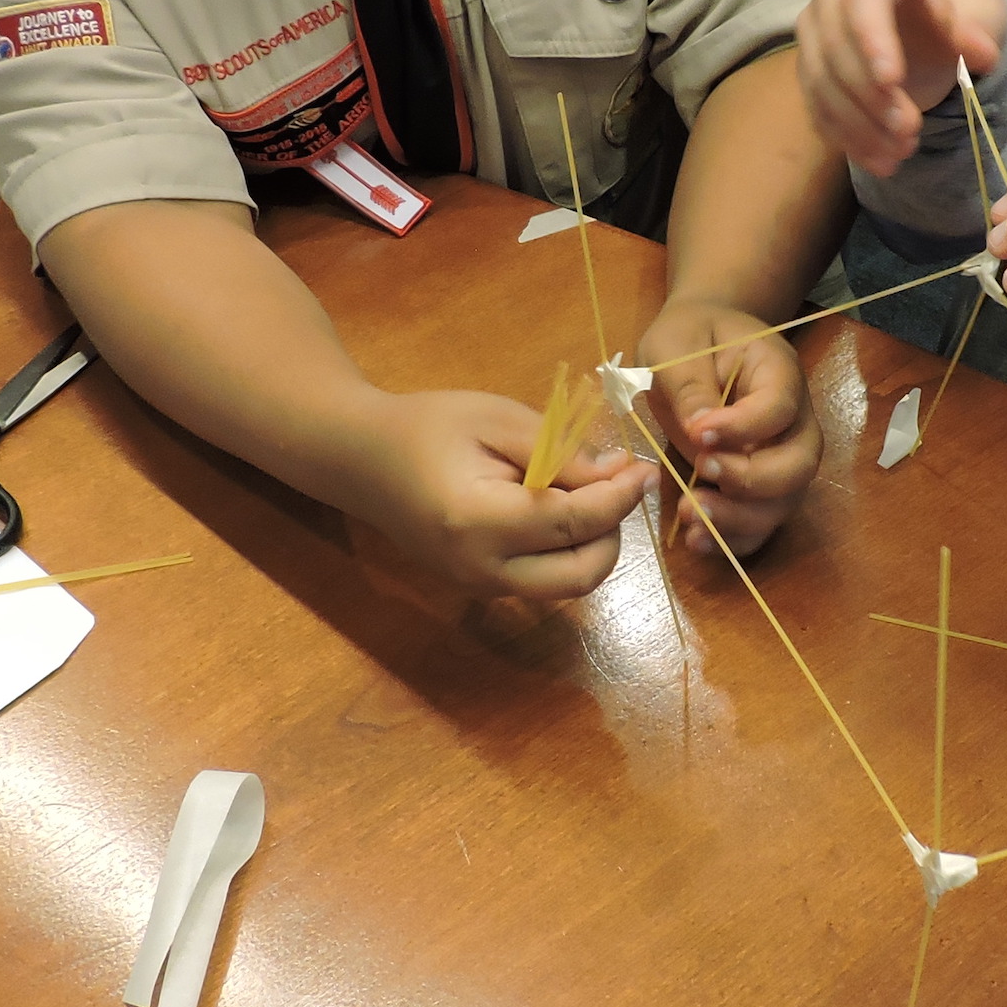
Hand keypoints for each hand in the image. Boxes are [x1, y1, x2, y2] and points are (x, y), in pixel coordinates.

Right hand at [356, 388, 653, 599]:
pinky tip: (560, 508)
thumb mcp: (498, 419)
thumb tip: (618, 478)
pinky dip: (567, 551)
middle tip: (614, 484)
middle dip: (613, 532)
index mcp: (480, 521)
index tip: (644, 468)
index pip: (575, 523)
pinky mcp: (479, 588)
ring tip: (586, 491)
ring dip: (593, 544)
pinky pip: (544, 580)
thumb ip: (560, 451)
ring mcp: (478, 587)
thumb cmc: (427, 425)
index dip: (620, 498)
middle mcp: (481, 569)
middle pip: (581, 575)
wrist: (362, 460)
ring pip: (567, 585)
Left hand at [632, 298, 822, 556]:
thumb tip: (700, 427)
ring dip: (740, 517)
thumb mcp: (677, 344)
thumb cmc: (691, 335)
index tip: (699, 433)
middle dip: (752, 479)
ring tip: (691, 515)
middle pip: (799, 464)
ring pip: (784, 501)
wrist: (700, 342)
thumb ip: (689, 382)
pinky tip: (697, 541)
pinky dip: (735, 539)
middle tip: (701, 471)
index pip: (780, 408)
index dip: (745, 427)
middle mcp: (794, 420)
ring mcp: (781, 457)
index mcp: (779, 372)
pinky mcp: (760, 487)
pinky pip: (761, 523)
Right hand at [795, 0, 1006, 177]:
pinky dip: (847, 137)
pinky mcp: (810, 66)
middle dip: (872, 96)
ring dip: (860, 125)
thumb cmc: (956, 8)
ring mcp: (814, 27)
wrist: (930, 20)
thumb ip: (976, 29)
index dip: (872, 39)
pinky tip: (880, 161)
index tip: (892, 81)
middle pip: (836, 45)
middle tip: (910, 131)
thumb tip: (983, 54)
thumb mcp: (979, 11)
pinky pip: (816, 105)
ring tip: (901, 153)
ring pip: (821, 81)